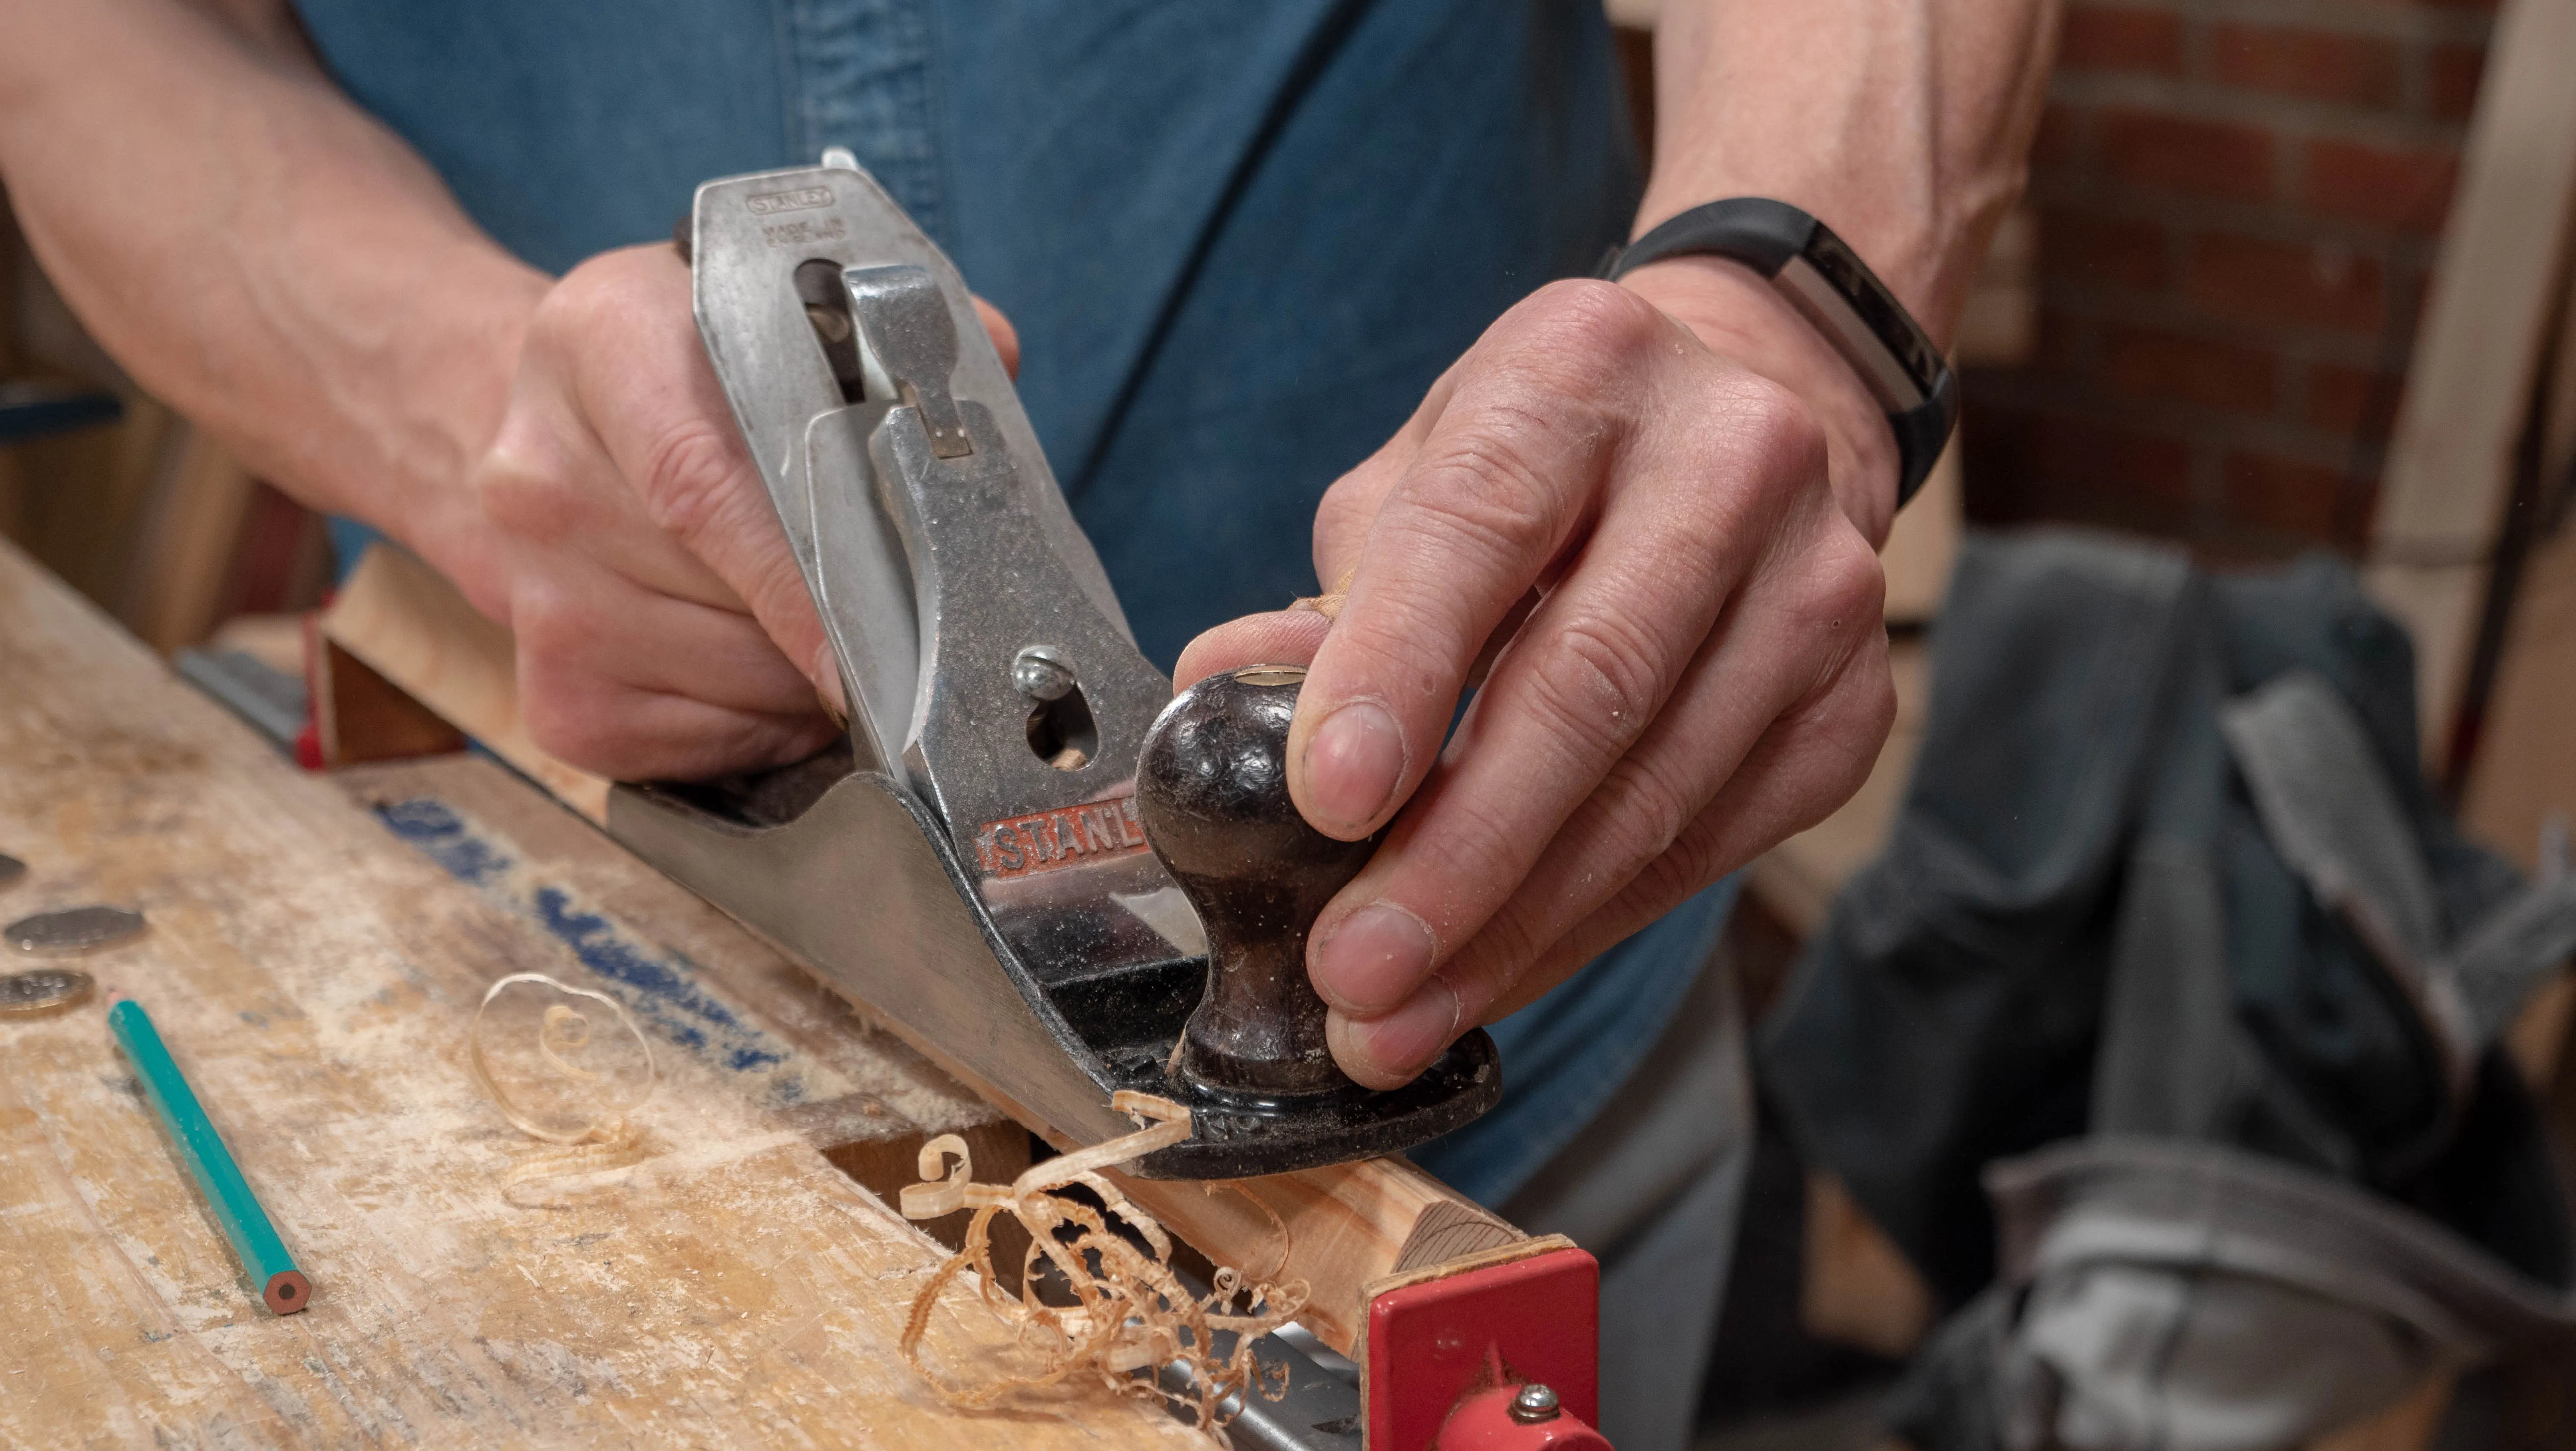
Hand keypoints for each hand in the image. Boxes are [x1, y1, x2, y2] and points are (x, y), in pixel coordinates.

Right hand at [445, 243, 1017, 780]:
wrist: (529, 422)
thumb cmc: (684, 374)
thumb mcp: (761, 313)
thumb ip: (884, 340)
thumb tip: (990, 361)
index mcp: (603, 350)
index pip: (702, 486)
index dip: (799, 580)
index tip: (879, 644)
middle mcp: (545, 480)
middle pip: (732, 603)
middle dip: (844, 630)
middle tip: (908, 616)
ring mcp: (536, 600)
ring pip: (729, 686)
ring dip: (809, 682)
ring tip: (832, 631)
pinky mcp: (554, 701)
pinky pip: (697, 748)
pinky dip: (762, 727)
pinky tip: (768, 673)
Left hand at [1176, 260, 1897, 1087]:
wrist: (1752, 420)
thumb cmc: (1555, 456)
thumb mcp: (1428, 469)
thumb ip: (1340, 587)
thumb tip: (1229, 694)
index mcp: (1581, 371)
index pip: (1480, 528)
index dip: (1400, 669)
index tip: (1327, 799)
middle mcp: (1728, 463)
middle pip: (1588, 685)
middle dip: (1459, 853)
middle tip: (1357, 970)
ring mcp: (1815, 587)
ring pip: (1656, 791)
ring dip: (1515, 926)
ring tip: (1399, 1014)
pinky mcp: (1853, 704)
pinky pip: (1709, 845)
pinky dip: (1588, 925)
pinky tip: (1498, 972)